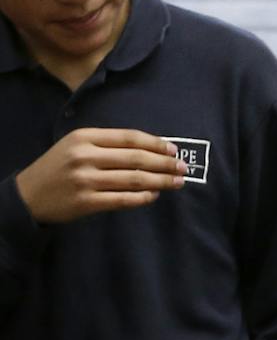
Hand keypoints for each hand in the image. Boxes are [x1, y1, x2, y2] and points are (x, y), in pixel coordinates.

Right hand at [14, 128, 186, 224]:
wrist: (29, 194)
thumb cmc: (58, 168)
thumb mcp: (75, 146)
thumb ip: (106, 145)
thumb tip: (149, 150)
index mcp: (84, 137)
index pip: (129, 138)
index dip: (155, 144)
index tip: (173, 150)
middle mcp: (85, 156)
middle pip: (136, 158)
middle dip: (164, 164)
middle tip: (183, 168)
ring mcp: (86, 180)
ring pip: (134, 179)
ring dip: (161, 181)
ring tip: (177, 182)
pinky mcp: (88, 202)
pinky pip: (124, 199)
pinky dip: (143, 197)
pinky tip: (154, 195)